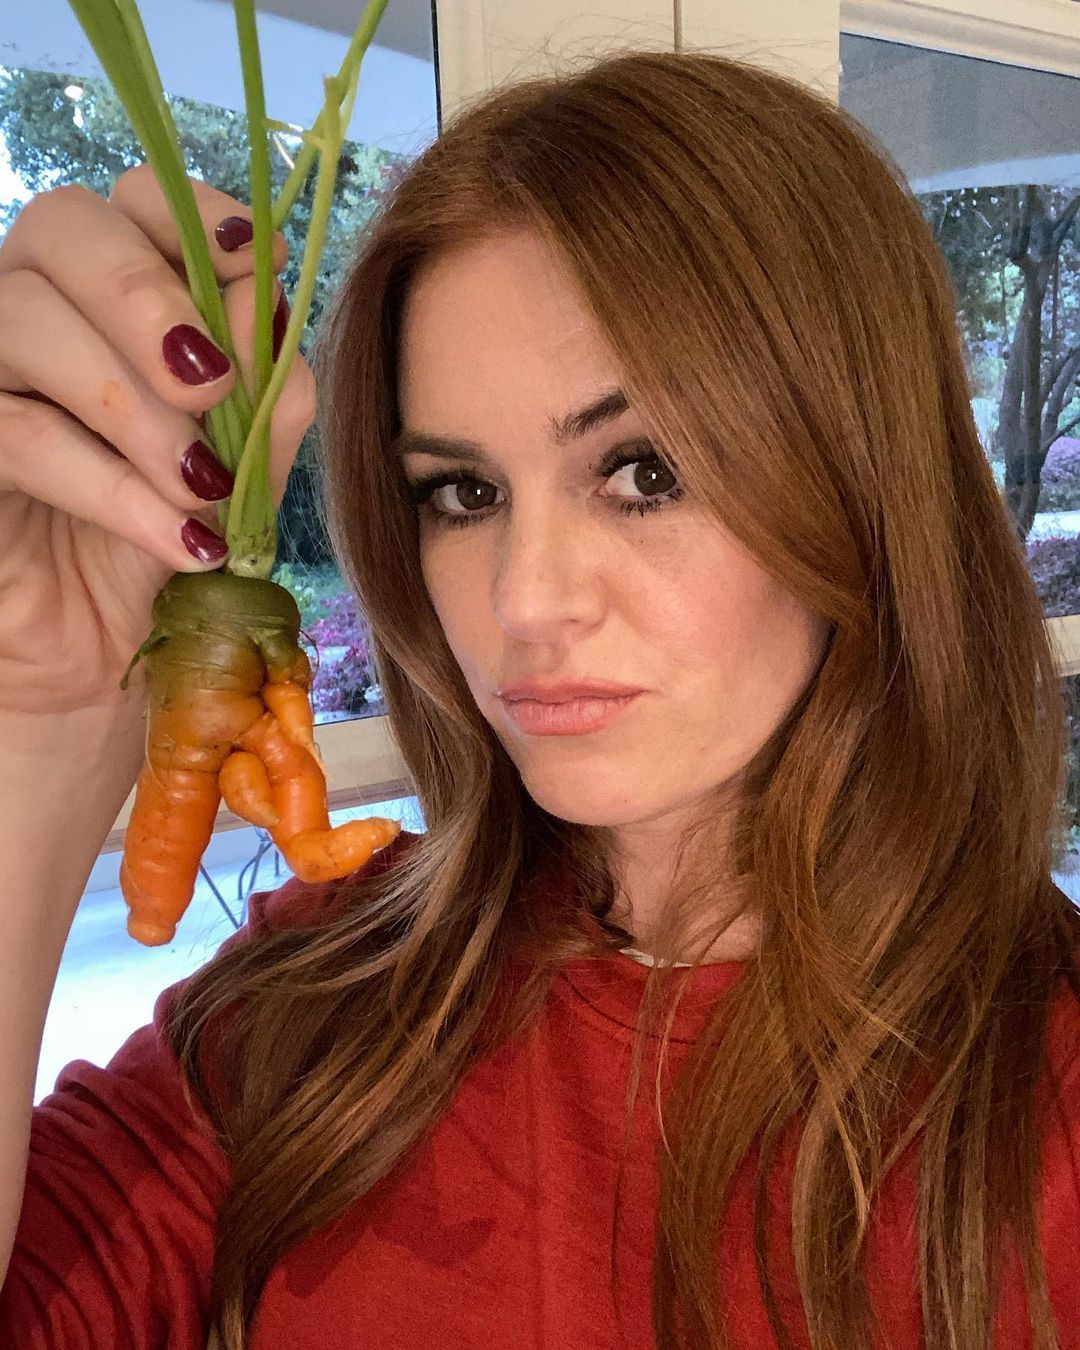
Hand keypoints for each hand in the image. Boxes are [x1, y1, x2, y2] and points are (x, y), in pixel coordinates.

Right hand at [0, 166, 315, 720]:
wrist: (103, 646)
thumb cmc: (167, 539)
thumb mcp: (241, 469)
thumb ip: (264, 392)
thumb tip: (269, 301)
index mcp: (109, 293)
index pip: (133, 201)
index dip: (194, 216)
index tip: (257, 263)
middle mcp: (32, 305)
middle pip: (65, 226)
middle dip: (149, 297)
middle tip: (211, 385)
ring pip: (29, 320)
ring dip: (136, 409)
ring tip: (203, 491)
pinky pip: (18, 432)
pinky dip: (111, 487)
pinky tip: (179, 538)